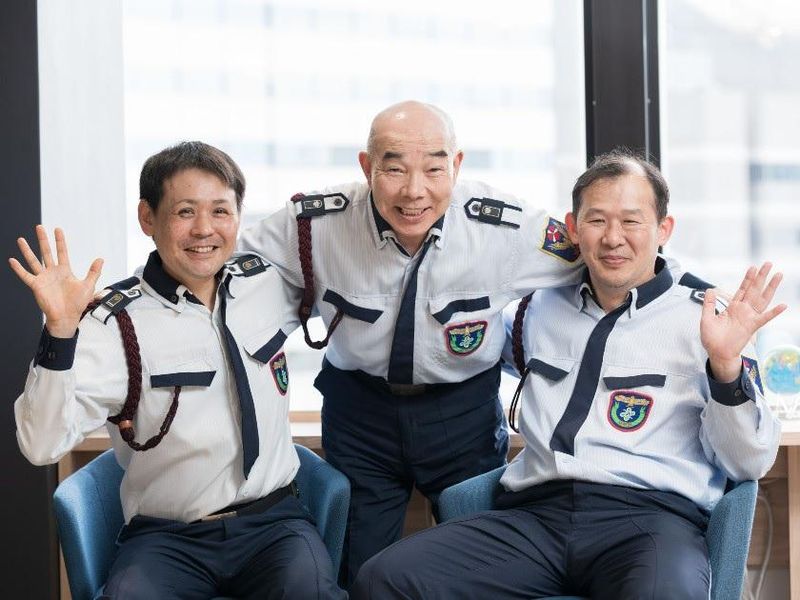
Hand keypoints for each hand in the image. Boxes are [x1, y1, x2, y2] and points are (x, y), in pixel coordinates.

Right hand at [8, 225, 102, 337]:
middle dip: (43, 240)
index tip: (57, 229)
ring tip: (21, 239)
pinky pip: (26, 275)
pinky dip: (18, 268)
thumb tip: (100, 259)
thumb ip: (93, 272)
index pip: (62, 252)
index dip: (60, 241)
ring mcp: (43, 278)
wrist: (67, 317)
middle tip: (39, 227)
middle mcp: (53, 272)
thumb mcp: (88, 285)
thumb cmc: (77, 303)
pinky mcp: (36, 286)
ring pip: (34, 261)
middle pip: (46, 252)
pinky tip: (12, 260)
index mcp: (65, 271)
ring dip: (27, 250)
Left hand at [701, 262, 786, 382]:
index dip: (747, 279)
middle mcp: (743, 310)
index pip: (742, 289)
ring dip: (770, 288)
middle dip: (761, 277)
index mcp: (732, 307)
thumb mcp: (706, 318)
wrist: (716, 353)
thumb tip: (710, 289)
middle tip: (768, 264)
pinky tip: (782, 305)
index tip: (753, 267)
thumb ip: (709, 304)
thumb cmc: (712, 338)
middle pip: (754, 290)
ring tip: (778, 275)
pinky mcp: (752, 327)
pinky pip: (764, 318)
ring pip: (762, 299)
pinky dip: (774, 312)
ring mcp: (749, 317)